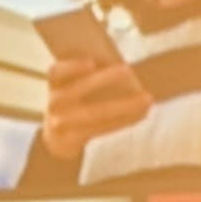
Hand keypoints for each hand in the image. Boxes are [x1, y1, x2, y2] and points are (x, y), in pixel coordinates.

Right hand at [37, 52, 151, 162]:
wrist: (56, 139)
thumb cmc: (74, 103)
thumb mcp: (71, 88)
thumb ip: (87, 77)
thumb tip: (121, 68)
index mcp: (53, 84)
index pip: (56, 71)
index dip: (73, 66)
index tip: (92, 62)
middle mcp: (54, 102)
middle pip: (78, 90)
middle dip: (104, 79)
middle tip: (128, 70)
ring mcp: (61, 123)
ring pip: (96, 113)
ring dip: (124, 105)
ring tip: (147, 98)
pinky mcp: (74, 138)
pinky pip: (102, 128)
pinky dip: (124, 120)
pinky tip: (142, 114)